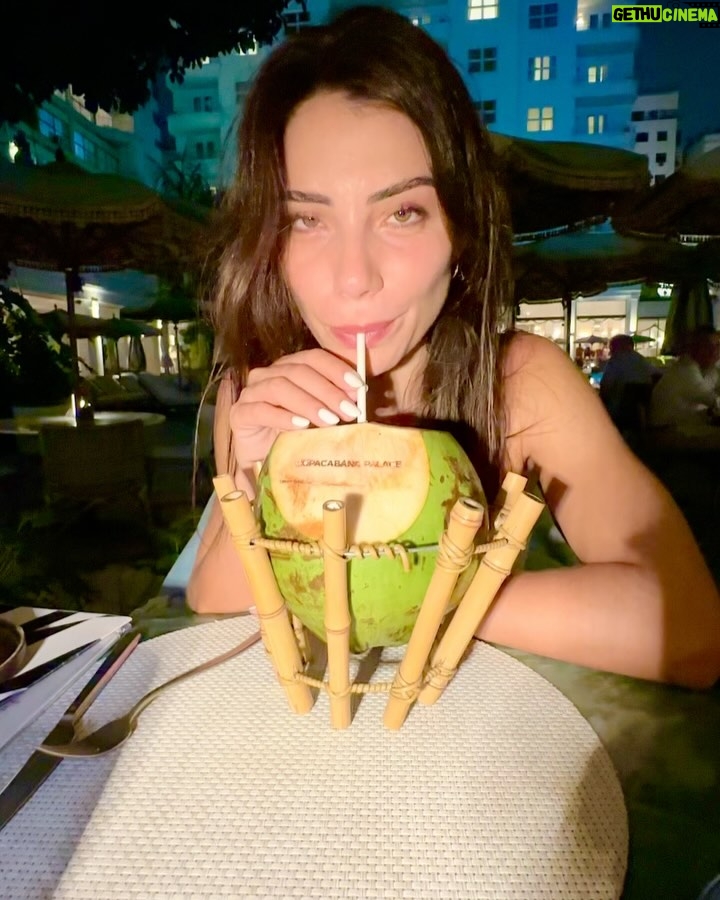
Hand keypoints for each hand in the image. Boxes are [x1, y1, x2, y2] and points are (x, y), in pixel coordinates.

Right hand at [228, 348, 365, 468]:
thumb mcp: (320, 418)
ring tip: (329, 420)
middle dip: (327, 390)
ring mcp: (251, 392)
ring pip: (280, 386)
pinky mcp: (240, 414)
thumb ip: (335, 405)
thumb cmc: (296, 438)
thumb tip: (359, 400)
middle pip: (299, 371)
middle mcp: (268, 374)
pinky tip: (301, 426)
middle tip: (348, 410)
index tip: (358, 387)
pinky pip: (261, 410)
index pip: (313, 358)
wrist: (266, 463)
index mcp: (289, 368)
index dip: (336, 369)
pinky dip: (283, 416)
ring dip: (308, 403)